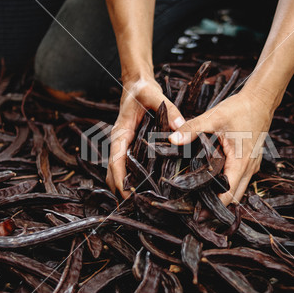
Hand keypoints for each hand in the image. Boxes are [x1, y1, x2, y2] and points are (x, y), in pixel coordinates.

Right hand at [106, 73, 184, 197]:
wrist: (136, 84)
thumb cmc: (142, 90)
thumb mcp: (154, 95)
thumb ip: (169, 109)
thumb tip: (181, 127)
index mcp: (120, 133)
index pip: (115, 162)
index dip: (119, 180)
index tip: (128, 196)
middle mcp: (119, 142)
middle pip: (112, 173)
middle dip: (120, 191)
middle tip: (138, 207)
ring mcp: (123, 146)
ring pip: (117, 173)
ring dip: (124, 188)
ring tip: (142, 204)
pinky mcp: (129, 147)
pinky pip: (126, 168)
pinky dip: (130, 180)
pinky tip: (146, 189)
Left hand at [169, 91, 275, 204]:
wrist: (261, 100)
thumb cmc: (240, 108)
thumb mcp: (214, 117)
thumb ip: (192, 129)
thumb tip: (172, 139)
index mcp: (241, 162)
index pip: (228, 194)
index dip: (213, 206)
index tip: (195, 214)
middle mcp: (250, 168)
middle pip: (234, 197)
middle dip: (216, 207)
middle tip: (194, 213)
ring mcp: (252, 166)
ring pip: (238, 190)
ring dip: (222, 197)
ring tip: (200, 201)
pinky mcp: (250, 161)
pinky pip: (239, 180)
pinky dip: (227, 186)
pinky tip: (211, 183)